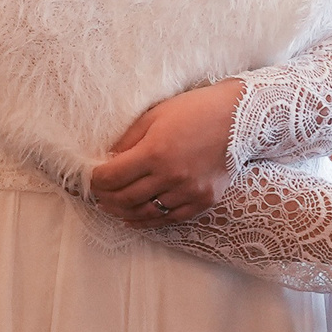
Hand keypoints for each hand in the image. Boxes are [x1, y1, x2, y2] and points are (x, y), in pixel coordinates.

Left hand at [88, 79, 245, 225]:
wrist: (240, 118)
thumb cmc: (195, 110)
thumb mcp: (154, 116)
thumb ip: (127, 141)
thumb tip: (106, 161)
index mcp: (154, 152)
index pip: (111, 177)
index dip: (94, 180)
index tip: (90, 178)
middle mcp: (171, 176)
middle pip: (124, 198)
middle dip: (104, 198)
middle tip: (97, 195)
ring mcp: (189, 191)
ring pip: (145, 213)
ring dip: (122, 212)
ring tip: (112, 207)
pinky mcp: (204, 200)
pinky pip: (170, 218)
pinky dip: (148, 221)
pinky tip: (134, 218)